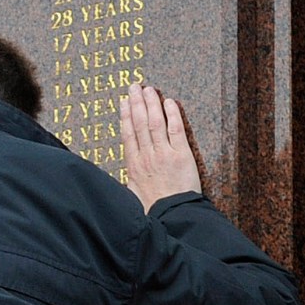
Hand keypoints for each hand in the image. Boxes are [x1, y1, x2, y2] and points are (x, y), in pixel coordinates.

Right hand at [119, 82, 201, 210]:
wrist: (170, 217)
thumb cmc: (151, 210)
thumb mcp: (132, 195)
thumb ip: (130, 180)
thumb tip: (126, 176)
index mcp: (133, 165)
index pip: (128, 134)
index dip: (125, 115)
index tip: (124, 102)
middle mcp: (146, 156)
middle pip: (139, 123)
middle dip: (136, 103)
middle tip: (134, 87)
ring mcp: (163, 154)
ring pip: (154, 123)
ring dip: (151, 103)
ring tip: (148, 89)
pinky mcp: (180, 155)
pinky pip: (175, 130)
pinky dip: (172, 114)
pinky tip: (168, 102)